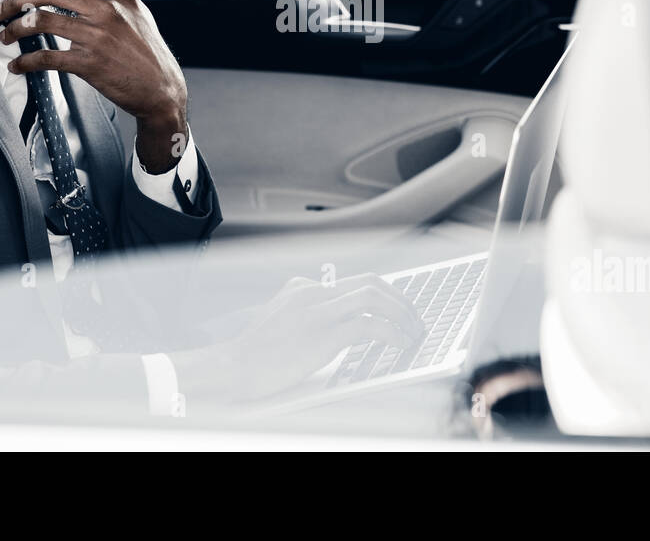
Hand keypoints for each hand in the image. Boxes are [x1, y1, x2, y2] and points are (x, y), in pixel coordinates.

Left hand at [0, 0, 187, 172]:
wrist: (161, 88)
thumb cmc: (146, 50)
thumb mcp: (136, 14)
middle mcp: (107, 10)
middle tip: (1, 9)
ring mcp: (97, 36)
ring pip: (41, 22)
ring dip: (15, 29)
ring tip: (6, 35)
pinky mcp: (88, 63)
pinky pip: (46, 57)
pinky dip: (25, 62)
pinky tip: (17, 65)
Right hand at [171, 273, 426, 401]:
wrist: (233, 368)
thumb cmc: (256, 355)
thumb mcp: (282, 322)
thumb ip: (309, 315)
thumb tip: (343, 325)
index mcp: (305, 288)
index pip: (357, 281)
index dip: (387, 295)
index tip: (402, 310)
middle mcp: (314, 292)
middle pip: (372, 284)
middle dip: (401, 301)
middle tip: (416, 321)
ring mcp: (318, 311)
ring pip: (374, 299)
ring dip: (401, 315)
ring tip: (413, 334)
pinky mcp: (322, 335)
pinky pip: (368, 327)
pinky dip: (391, 334)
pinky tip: (399, 345)